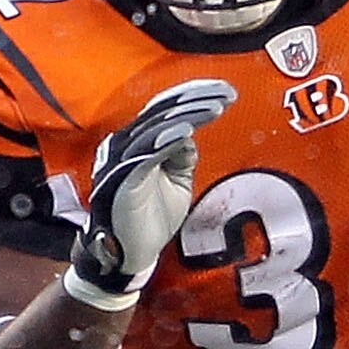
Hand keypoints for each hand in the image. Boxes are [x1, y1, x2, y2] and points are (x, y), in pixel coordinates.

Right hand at [67, 79, 236, 306]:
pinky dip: (167, 138)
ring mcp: (120, 161)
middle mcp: (123, 145)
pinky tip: (189, 129)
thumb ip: (181, 156)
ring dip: (188, 114)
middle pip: (161, 111)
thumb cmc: (149, 221)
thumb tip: (189, 131)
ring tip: (216, 106)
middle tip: (228, 92)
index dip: (193, 96)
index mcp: (135, 143)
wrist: (128, 257)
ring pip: (156, 126)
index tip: (226, 91)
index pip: (164, 109)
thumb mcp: (176, 182)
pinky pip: (146, 152)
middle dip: (196, 98)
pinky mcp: (122, 179)